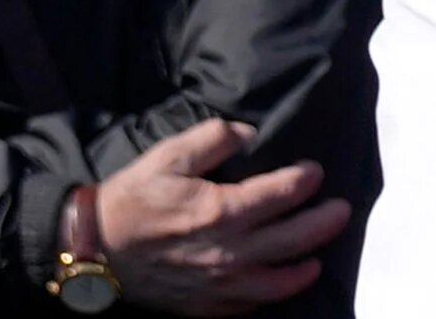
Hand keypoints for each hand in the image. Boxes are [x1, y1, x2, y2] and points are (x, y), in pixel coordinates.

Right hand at [96, 118, 349, 316]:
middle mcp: (227, 251)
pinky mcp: (205, 305)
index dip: (305, 180)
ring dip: (304, 268)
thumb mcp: (169, 155)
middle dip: (324, 222)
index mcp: (221, 210)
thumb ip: (214, 138)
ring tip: (319, 256)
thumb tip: (250, 133)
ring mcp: (218, 283)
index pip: (281, 194)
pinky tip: (278, 283)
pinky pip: (249, 305)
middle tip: (342, 209)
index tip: (315, 171)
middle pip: (293, 239)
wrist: (92, 249)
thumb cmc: (131, 199)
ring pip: (278, 281)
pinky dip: (270, 295)